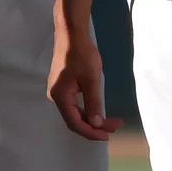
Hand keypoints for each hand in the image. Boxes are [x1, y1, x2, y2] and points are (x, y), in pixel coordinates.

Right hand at [48, 24, 119, 140]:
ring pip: (75, 112)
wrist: (72, 34)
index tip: (107, 135)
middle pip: (75, 119)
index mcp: (60, 97)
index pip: (75, 123)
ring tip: (111, 122)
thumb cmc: (81, 55)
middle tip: (115, 127)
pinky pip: (74, 104)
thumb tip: (96, 124)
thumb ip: (93, 104)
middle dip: (95, 126)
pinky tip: (98, 111)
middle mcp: (56, 97)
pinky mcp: (63, 86)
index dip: (91, 132)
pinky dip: (87, 109)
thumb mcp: (91, 80)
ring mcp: (58, 92)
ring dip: (92, 118)